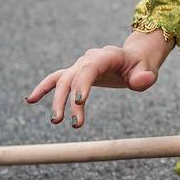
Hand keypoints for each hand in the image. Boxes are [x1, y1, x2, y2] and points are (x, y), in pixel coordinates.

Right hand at [25, 29, 171, 128]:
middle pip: (73, 78)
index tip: (79, 102)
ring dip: (56, 100)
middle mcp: (90, 58)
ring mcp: (81, 65)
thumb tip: (142, 81)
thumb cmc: (141, 66)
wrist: (134, 57)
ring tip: (55, 120)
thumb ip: (144, 77)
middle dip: (69, 100)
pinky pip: (57, 79)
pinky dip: (43, 88)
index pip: (90, 68)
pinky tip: (30, 100)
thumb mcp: (148, 71)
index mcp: (107, 55)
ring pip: (63, 81)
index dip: (83, 84)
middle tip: (72, 123)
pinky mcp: (76, 72)